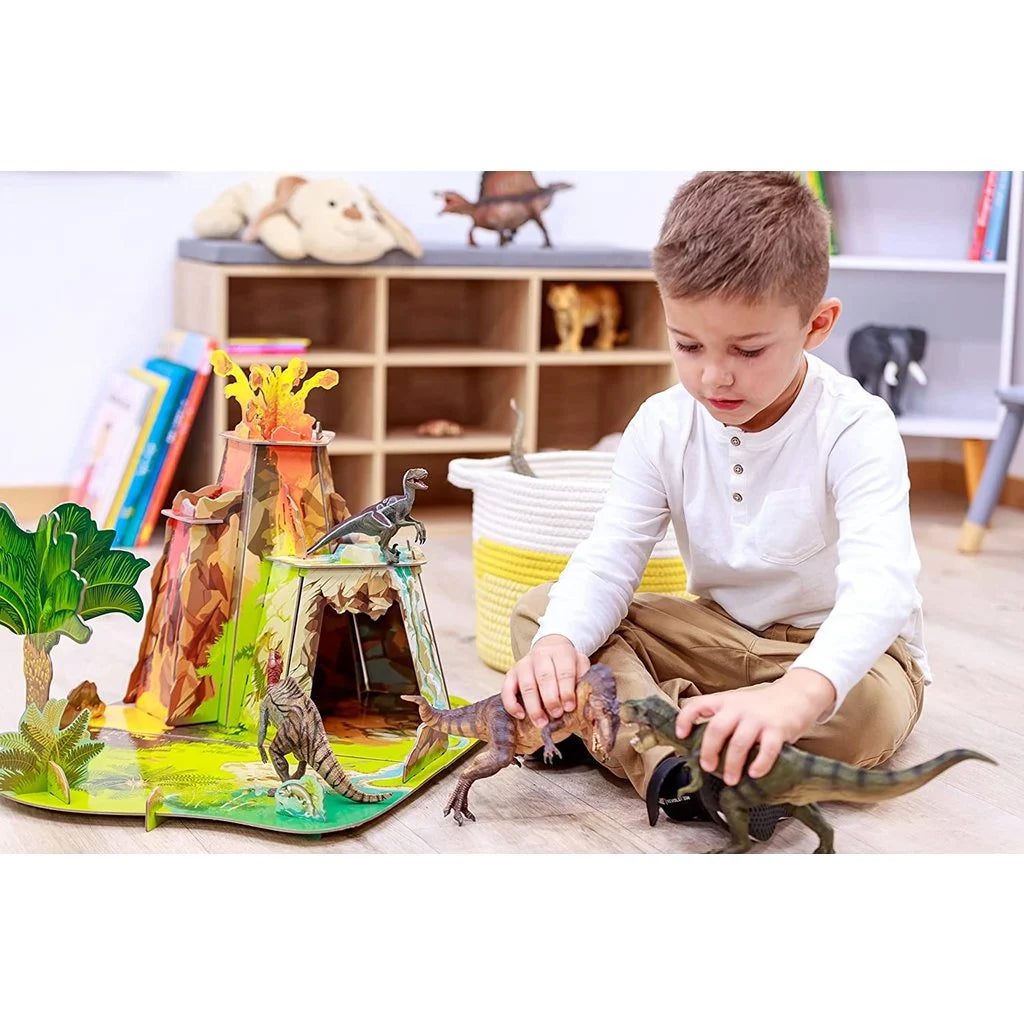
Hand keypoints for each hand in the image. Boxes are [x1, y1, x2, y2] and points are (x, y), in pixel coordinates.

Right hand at [501, 635, 590, 727]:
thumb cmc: (567, 664)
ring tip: (541, 722)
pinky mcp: (511, 673)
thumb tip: (589, 701)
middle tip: (556, 714)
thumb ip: (584, 679)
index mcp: (561, 652)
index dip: (567, 690)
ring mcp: (524, 664)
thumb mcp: (580, 665)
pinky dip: (512, 703)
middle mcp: (540, 655)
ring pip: (526, 685)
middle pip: (544, 677)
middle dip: (551, 699)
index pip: (564, 671)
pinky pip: (507, 688)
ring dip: (533, 706)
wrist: (550, 648)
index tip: (569, 707)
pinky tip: (520, 715)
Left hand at [674, 669, 835, 785]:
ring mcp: (758, 718)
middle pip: (716, 729)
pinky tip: (754, 773)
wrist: (796, 695)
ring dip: (732, 764)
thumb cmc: (762, 707)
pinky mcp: (778, 729)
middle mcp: (739, 708)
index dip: (685, 719)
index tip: (681, 736)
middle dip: (709, 751)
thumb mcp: (738, 706)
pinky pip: (767, 750)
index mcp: (725, 702)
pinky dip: (759, 764)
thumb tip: (704, 750)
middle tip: (708, 767)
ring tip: (731, 779)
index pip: (698, 705)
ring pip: (739, 743)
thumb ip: (723, 721)